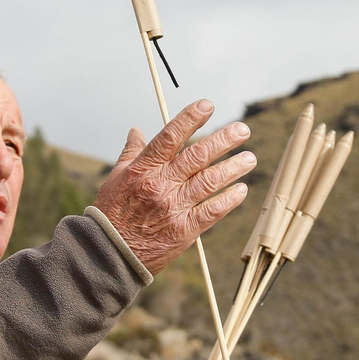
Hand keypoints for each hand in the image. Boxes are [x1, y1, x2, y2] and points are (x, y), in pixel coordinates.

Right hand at [92, 100, 255, 274]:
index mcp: (143, 169)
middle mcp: (160, 185)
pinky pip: (212, 211)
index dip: (190, 118)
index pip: (170, 136)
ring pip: (210, 181)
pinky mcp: (184, 230)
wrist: (108, 255)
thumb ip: (131, 153)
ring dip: (233, 168)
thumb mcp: (115, 179)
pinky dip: (228, 200)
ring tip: (249, 158)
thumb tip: (137, 131)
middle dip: (224, 140)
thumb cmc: (111, 214)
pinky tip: (241, 190)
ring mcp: (173, 208)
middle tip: (243, 130)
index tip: (207, 105)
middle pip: (198, 156)